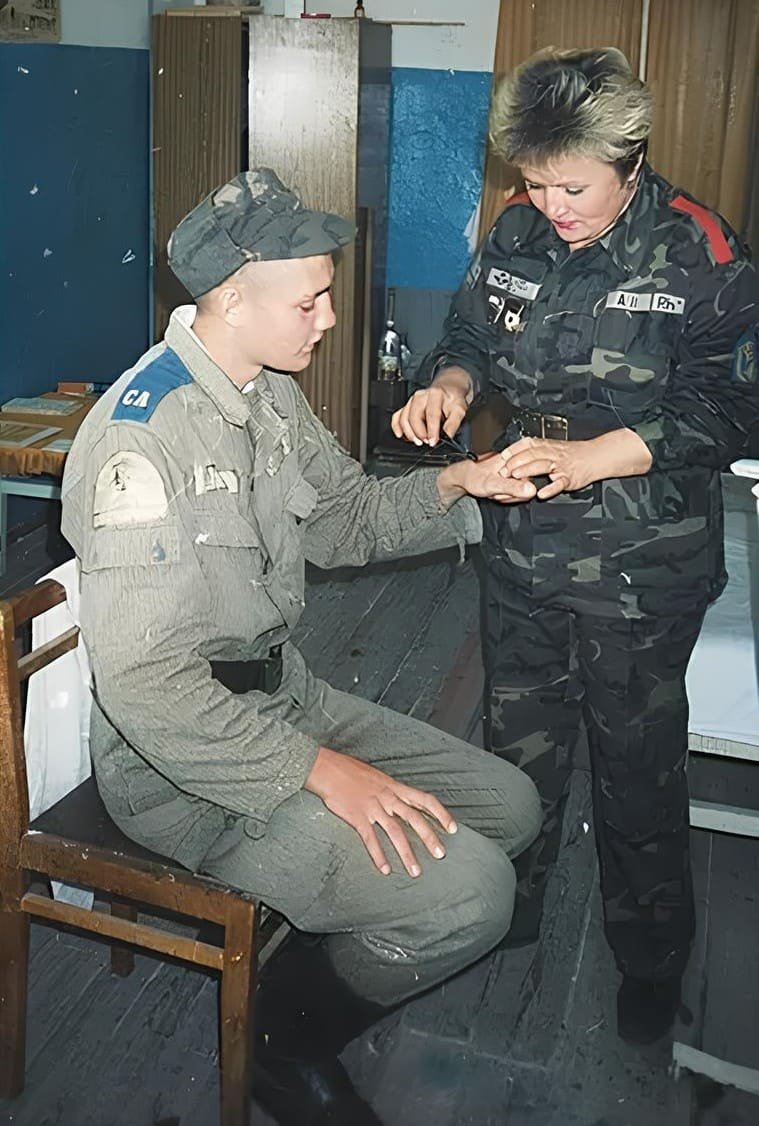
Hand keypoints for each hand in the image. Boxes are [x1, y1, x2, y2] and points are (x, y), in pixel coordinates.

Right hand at [305, 746, 457, 876]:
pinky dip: (378, 856)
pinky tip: (385, 869)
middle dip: (429, 838)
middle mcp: (388, 798)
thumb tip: (400, 800)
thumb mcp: (377, 776)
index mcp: (394, 787)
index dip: (441, 814)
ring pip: (395, 833)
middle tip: (440, 854)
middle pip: (414, 819)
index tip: (452, 828)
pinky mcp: (358, 817)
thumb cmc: (350, 771)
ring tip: (415, 871)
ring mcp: (373, 808)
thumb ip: (390, 790)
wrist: (327, 768)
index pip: (425, 800)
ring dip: (407, 853)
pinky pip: (371, 840)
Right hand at [391, 365, 472, 447]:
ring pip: (404, 417)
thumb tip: (447, 438)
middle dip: (419, 433)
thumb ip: (453, 424)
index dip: (431, 430)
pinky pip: (397, 416)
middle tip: (426, 442)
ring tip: (418, 441)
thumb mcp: (459, 410)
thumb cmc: (452, 400)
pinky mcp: (407, 406)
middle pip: (414, 416)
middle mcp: (421, 396)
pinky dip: (396, 427)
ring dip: (409, 433)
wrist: (448, 390)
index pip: (431, 414)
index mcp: (435, 395)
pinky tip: (400, 435)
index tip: (433, 441)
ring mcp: (412, 401)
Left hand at [437, 451, 536, 507]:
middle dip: (511, 494)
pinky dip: (506, 495)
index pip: (532, 480)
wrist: (463, 478)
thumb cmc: (473, 476)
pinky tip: (498, 492)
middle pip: (528, 487)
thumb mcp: (492, 483)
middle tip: (497, 491)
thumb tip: (531, 490)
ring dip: (508, 495)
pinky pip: (516, 492)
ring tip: (495, 490)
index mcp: (515, 460)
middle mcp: (517, 464)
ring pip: (521, 491)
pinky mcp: (512, 478)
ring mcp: (515, 472)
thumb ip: (512, 487)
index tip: (503, 490)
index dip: (518, 490)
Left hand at [501, 429, 653, 498]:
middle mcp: (553, 453)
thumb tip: (517, 453)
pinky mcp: (569, 478)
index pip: (527, 444)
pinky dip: (549, 489)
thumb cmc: (573, 454)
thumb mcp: (553, 447)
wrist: (596, 456)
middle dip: (515, 463)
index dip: (513, 450)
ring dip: (528, 471)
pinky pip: (558, 483)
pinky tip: (541, 494)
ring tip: (516, 478)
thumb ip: (537, 450)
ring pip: (542, 466)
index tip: (501, 456)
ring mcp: (561, 466)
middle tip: (503, 471)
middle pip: (531, 455)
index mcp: (548, 445)